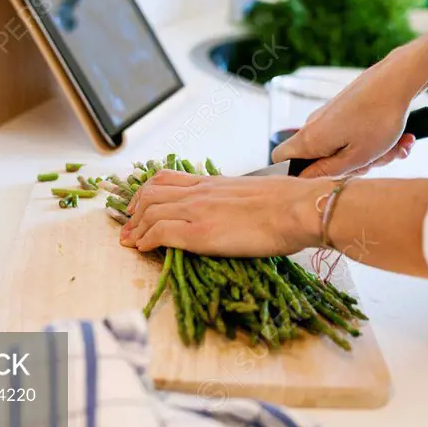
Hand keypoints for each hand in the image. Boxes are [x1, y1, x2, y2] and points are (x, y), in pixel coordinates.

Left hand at [119, 170, 332, 255]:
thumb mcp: (255, 194)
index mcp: (214, 182)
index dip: (145, 191)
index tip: (138, 205)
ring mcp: (198, 211)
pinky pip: (160, 233)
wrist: (299, 209)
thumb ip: (237, 200)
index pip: (167, 178)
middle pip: (151, 193)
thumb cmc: (290, 205)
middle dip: (133, 211)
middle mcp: (201, 192)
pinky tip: (142, 248)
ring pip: (150, 211)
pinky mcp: (201, 233)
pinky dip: (145, 240)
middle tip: (127, 227)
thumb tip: (238, 213)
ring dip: (135, 227)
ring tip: (129, 241)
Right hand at [271, 45, 426, 177]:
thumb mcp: (357, 157)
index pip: (280, 159)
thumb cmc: (378, 119)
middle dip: (351, 167)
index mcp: (310, 139)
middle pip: (321, 160)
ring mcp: (330, 117)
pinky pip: (356, 135)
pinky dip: (378, 140)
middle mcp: (314, 125)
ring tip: (396, 148)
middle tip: (374, 162)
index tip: (321, 180)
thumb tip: (305, 179)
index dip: (294, 175)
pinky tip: (402, 139)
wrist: (397, 79)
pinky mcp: (345, 111)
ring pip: (345, 148)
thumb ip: (327, 172)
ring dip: (373, 154)